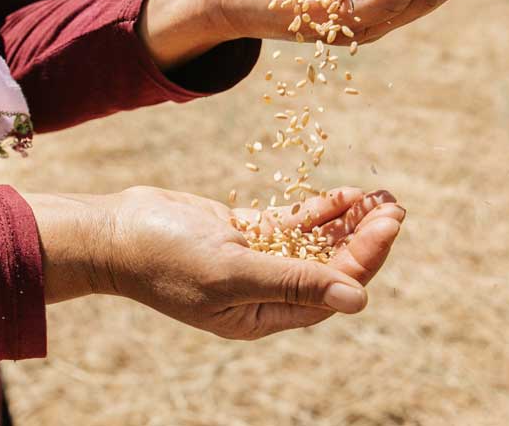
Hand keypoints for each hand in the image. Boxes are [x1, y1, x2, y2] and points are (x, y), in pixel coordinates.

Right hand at [26, 187, 404, 339]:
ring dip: (346, 222)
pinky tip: (344, 193)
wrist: (113, 231)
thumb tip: (357, 300)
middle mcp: (262, 292)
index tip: (388, 225)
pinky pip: (290, 224)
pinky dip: (317, 209)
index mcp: (261, 316)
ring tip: (381, 197)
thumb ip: (294, 282)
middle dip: (363, 238)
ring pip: (314, 243)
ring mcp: (252, 260)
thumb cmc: (164, 257)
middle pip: (328, 268)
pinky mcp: (241, 232)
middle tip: (395, 207)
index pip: (329, 292)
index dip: (364, 260)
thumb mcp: (232, 271)